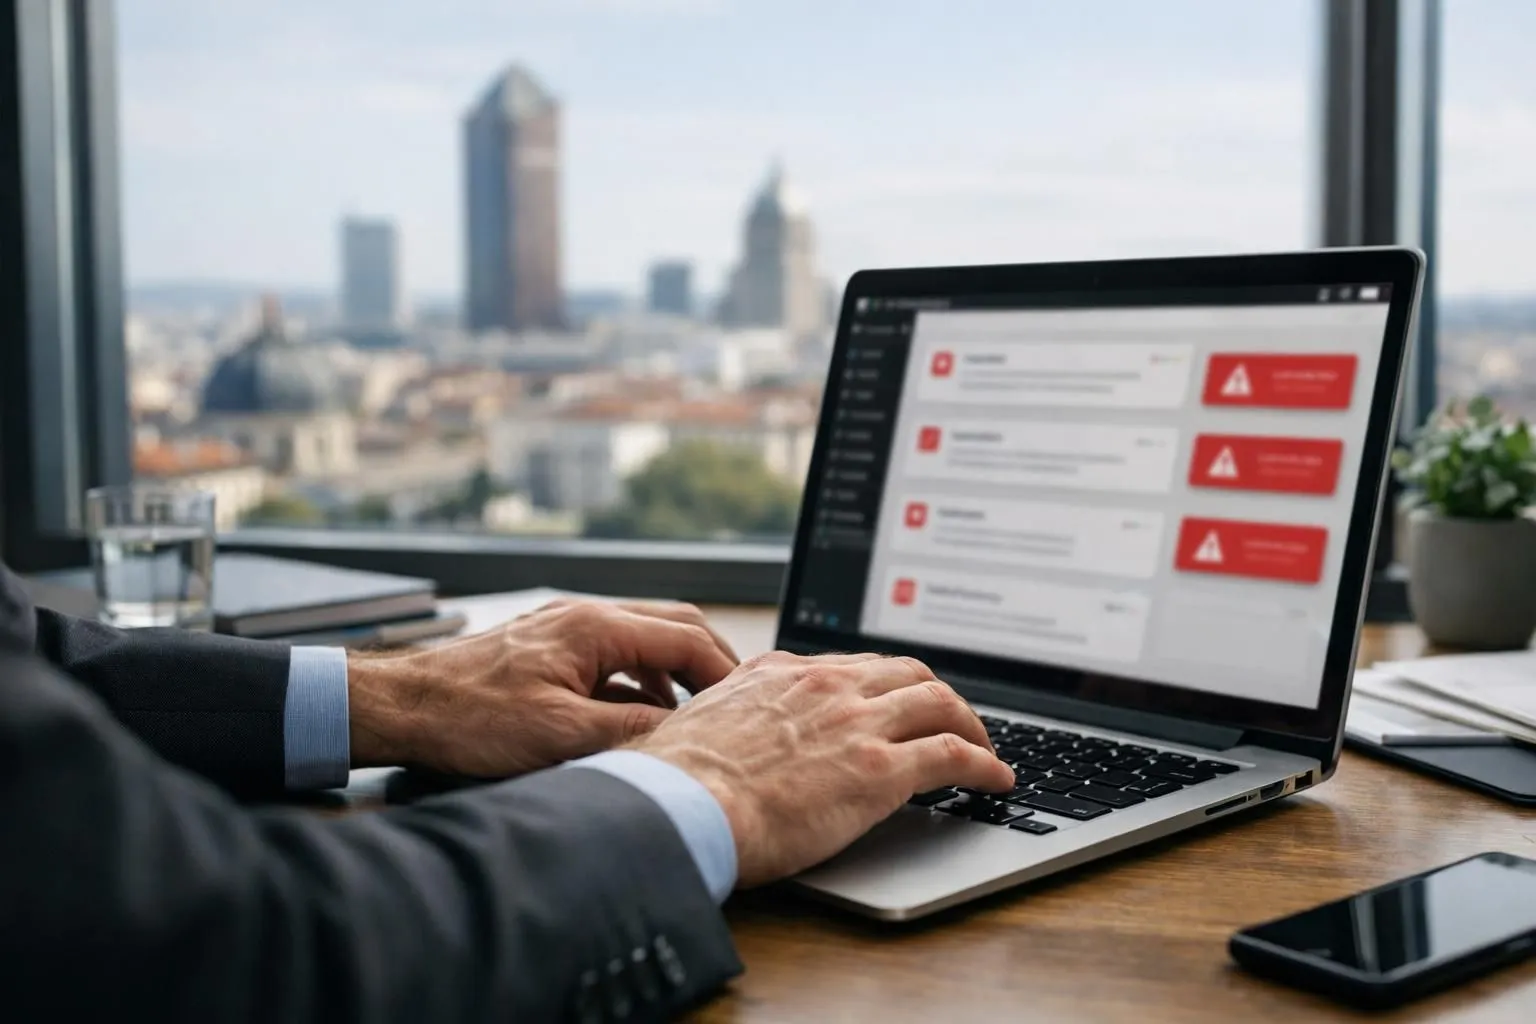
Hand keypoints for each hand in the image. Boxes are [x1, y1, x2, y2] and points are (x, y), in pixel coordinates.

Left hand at [346, 599, 738, 776]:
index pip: (687, 637)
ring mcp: (564, 630)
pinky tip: (629, 724)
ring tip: (685, 724)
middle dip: (708, 665)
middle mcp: (584, 616)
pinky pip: (610, 660)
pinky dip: (633, 688)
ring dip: (670, 679)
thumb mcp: (561, 736)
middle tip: (734, 705)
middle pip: (672, 626)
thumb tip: (689, 740)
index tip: (747, 706)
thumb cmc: (468, 718)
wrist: (399, 708)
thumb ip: (632, 733)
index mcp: (595, 626)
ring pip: (641, 643)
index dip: (725, 673)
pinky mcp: (546, 650)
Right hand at [628, 651, 1012, 886]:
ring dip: (969, 724)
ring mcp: (858, 723)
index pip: (851, 666)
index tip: (895, 701)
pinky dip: (984, 764)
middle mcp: (826, 686)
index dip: (884, 684)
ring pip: (939, 702)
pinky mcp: (882, 768)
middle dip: (936, 695)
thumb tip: (724, 736)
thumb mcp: (698, 725)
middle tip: (951, 720)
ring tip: (983, 748)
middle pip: (907, 672)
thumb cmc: (676, 781)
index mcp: (780, 673)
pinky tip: (997, 779)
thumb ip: (727, 718)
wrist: (682, 804)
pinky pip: (954, 755)